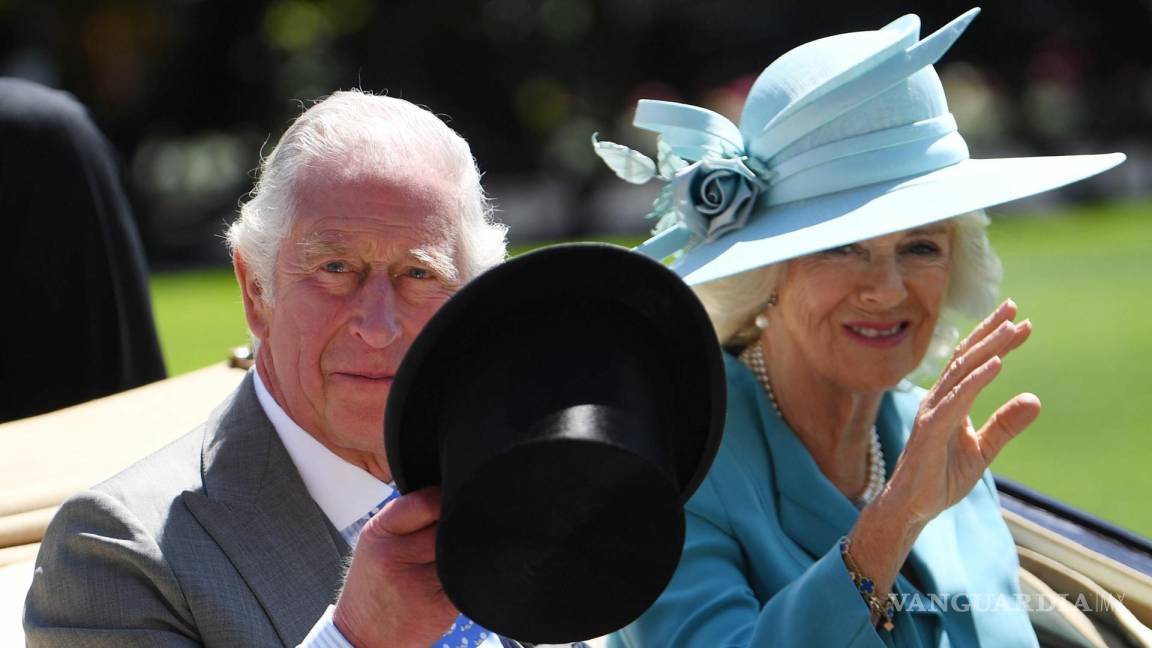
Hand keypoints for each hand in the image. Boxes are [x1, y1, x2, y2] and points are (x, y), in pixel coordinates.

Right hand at [333, 487, 457, 647]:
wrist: (363, 637)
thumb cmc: (376, 585)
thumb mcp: (377, 543)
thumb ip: (410, 519)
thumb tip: (451, 497)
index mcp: (379, 532)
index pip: (426, 502)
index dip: (444, 502)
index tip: (451, 506)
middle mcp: (394, 555)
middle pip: (448, 526)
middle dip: (455, 530)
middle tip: (452, 538)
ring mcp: (417, 583)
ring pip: (460, 552)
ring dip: (464, 553)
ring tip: (449, 561)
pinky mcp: (439, 607)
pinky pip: (467, 579)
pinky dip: (467, 577)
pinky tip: (452, 582)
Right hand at [886, 299, 1040, 523]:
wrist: (911, 507)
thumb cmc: (939, 477)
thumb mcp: (982, 450)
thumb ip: (1005, 425)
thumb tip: (1035, 399)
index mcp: (949, 402)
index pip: (973, 363)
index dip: (996, 342)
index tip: (1022, 324)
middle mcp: (938, 400)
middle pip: (966, 357)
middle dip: (991, 332)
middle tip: (1015, 308)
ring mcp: (933, 412)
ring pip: (962, 372)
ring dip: (988, 348)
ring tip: (1011, 329)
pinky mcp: (931, 429)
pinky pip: (957, 399)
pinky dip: (977, 380)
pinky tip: (996, 364)